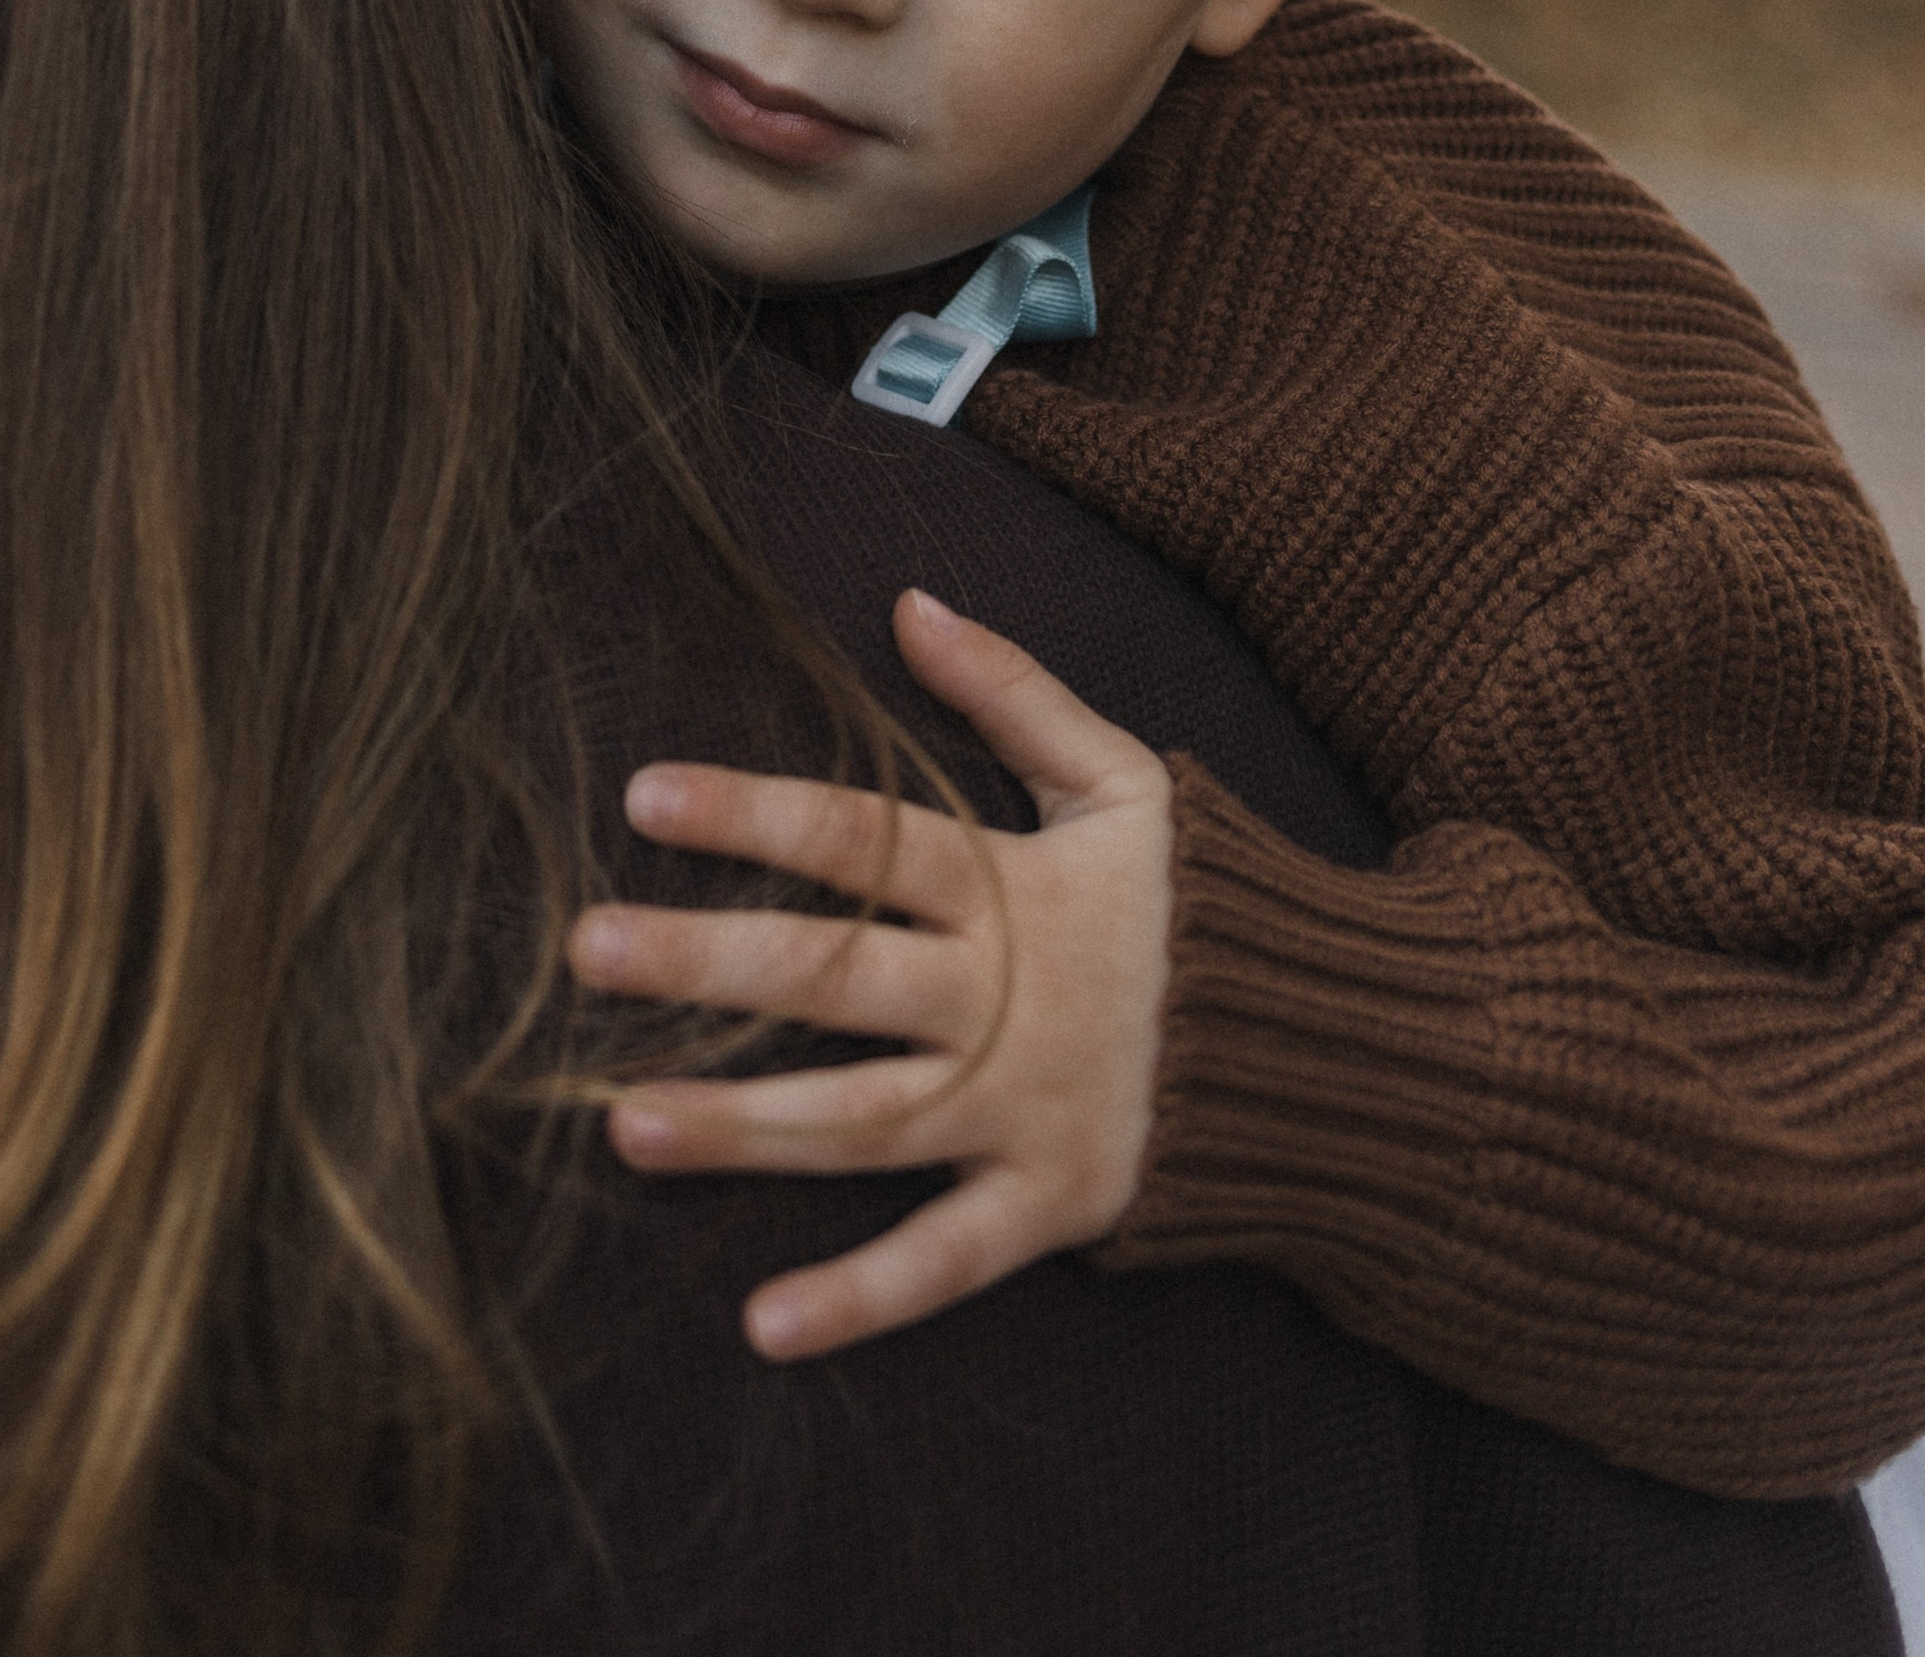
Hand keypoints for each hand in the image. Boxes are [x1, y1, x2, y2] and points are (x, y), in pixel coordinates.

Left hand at [566, 585, 1172, 1359]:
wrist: (1340, 1043)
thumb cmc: (1207, 898)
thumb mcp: (1128, 776)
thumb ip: (1014, 693)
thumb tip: (909, 601)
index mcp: (1017, 885)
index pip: (867, 838)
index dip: (757, 812)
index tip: (643, 796)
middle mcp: (1006, 1000)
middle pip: (837, 976)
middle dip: (707, 963)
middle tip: (584, 950)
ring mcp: (1026, 1110)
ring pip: (863, 1122)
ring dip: (741, 1128)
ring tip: (620, 1122)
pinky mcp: (1053, 1206)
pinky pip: (947, 1260)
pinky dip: (862, 1297)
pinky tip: (763, 1324)